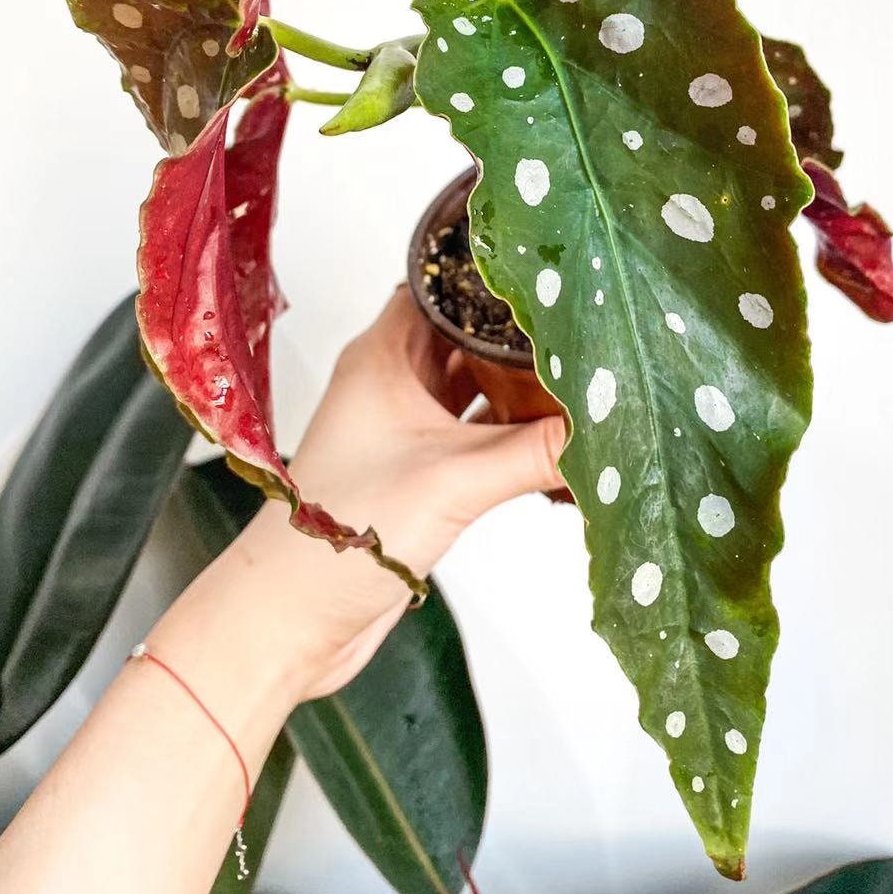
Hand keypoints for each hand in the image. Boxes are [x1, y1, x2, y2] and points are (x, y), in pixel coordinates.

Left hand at [231, 287, 566, 702]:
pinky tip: (552, 440)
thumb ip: (532, 452)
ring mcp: (405, 428)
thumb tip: (600, 429)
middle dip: (518, 335)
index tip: (546, 276)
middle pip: (465, 336)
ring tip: (577, 378)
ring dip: (517, 388)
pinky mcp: (419, 470)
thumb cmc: (334, 538)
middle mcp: (391, 383)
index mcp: (382, 357)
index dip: (490, 278)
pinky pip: (475, 434)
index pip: (440, 288)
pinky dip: (511, 434)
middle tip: (579, 328)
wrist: (292, 617)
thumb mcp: (451, 481)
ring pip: (473, 387)